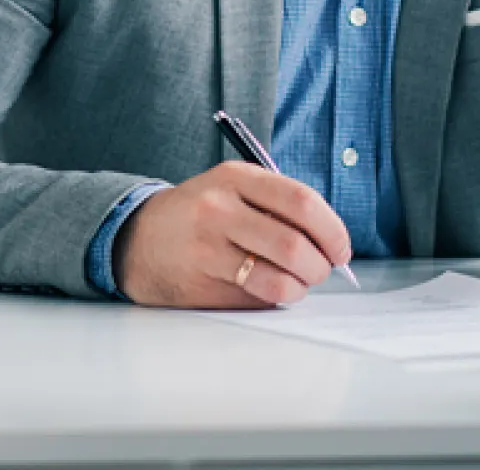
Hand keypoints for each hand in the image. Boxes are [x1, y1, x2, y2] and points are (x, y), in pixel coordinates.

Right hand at [114, 162, 352, 307]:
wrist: (137, 237)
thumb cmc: (201, 211)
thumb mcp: (234, 187)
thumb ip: (278, 203)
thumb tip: (330, 240)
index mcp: (236, 178)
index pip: (302, 202)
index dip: (332, 229)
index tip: (342, 248)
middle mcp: (220, 211)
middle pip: (293, 245)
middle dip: (320, 265)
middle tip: (323, 270)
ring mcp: (207, 251)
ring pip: (276, 281)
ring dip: (300, 288)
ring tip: (299, 284)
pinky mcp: (199, 287)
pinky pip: (253, 301)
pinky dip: (273, 300)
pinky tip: (269, 291)